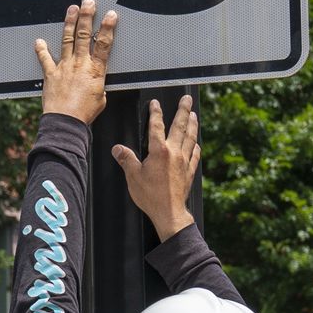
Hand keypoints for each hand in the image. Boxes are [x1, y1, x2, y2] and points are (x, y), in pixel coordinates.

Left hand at [35, 0, 116, 123]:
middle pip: (84, 35)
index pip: (104, 44)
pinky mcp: (51, 74)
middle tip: (89, 3)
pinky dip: (41, 50)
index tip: (111, 15)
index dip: (108, 28)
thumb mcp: (101, 98)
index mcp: (96, 70)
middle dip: (87, 16)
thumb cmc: (84, 113)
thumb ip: (98, 84)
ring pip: (68, 40)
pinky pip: (45, 59)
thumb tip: (95, 82)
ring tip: (72, 9)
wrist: (66, 121)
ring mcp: (64, 67)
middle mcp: (80, 64)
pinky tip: (39, 41)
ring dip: (70, 23)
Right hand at [113, 95, 197, 240]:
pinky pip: (195, 155)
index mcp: (159, 151)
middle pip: (180, 126)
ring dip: (192, 124)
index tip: (155, 103)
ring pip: (190, 138)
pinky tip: (196, 144)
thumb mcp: (133, 176)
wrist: (169, 213)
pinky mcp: (190, 172)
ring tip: (194, 114)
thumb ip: (126, 159)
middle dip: (183, 110)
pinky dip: (195, 146)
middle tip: (187, 99)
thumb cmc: (151, 196)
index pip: (157, 126)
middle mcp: (174, 153)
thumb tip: (117, 149)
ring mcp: (184, 161)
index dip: (155, 113)